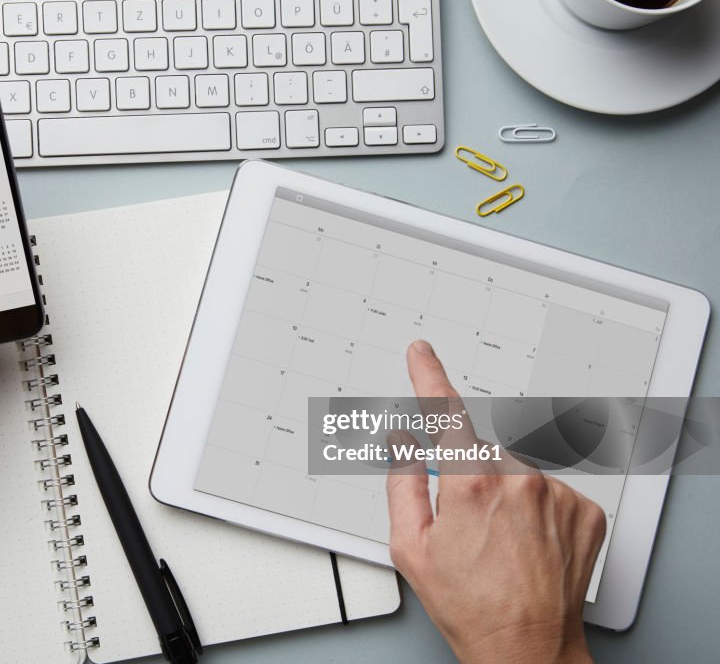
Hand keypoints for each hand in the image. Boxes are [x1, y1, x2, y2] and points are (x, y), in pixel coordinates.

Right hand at [386, 340, 605, 663]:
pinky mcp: (585, 510)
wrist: (526, 647)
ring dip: (505, 494)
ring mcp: (557, 494)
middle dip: (469, 476)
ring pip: (518, 471)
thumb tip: (401, 443)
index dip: (428, 376)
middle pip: (482, 451)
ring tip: (500, 543)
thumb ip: (401, 482)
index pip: (444, 412)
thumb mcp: (409, 545)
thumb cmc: (468, 604)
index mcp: (470, 483)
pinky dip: (536, 509)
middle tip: (466, 525)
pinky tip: (528, 544)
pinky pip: (550, 490)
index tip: (421, 353)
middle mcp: (519, 479)